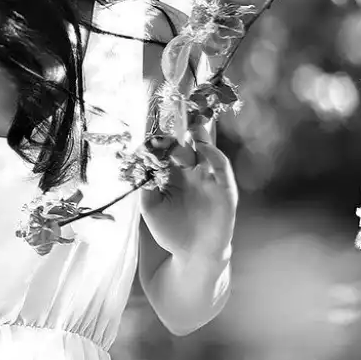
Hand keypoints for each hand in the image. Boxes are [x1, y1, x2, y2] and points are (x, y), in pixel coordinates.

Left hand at [142, 116, 237, 259]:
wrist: (193, 255)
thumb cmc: (171, 231)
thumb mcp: (150, 207)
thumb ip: (144, 185)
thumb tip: (136, 163)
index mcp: (174, 174)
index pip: (169, 147)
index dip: (163, 134)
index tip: (155, 117)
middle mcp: (193, 172)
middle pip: (190, 142)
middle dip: (186, 125)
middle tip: (178, 104)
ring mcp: (209, 179)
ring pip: (207, 149)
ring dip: (201, 135)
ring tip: (192, 121)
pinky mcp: (224, 189)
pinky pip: (221, 168)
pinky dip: (213, 156)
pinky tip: (202, 147)